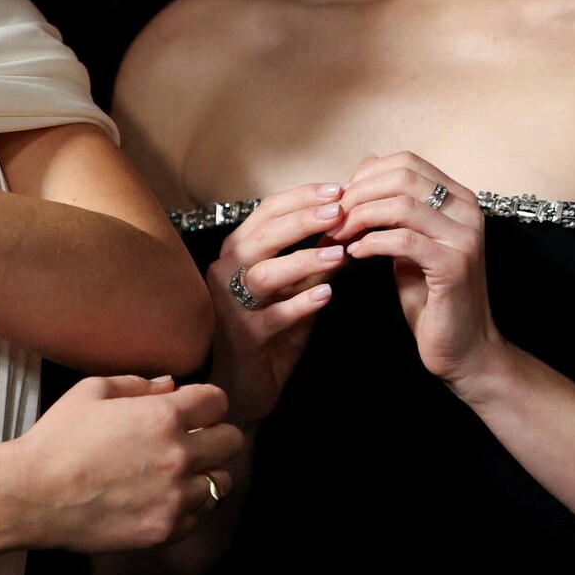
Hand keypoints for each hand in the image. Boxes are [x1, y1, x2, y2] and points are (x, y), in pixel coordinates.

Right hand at [17, 375, 242, 552]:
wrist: (35, 496)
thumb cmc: (58, 439)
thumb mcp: (91, 392)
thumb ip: (138, 384)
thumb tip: (172, 386)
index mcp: (164, 416)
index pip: (218, 402)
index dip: (205, 402)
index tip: (193, 408)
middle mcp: (179, 456)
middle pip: (232, 442)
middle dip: (215, 435)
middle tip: (192, 439)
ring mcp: (176, 497)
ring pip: (221, 483)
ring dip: (205, 473)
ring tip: (178, 473)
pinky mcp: (166, 530)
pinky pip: (199, 515)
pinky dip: (188, 506)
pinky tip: (163, 497)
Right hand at [205, 183, 347, 423]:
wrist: (245, 385)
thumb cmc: (269, 331)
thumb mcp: (296, 289)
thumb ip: (316, 261)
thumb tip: (349, 227)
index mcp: (238, 251)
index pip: (268, 211)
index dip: (303, 197)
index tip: (339, 189)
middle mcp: (226, 271)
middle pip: (263, 235)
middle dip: (304, 219)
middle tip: (341, 211)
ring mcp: (230, 304)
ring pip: (264, 273)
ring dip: (304, 260)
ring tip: (340, 254)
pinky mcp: (243, 336)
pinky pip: (272, 316)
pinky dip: (300, 304)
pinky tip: (326, 296)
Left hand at [325, 152, 507, 384]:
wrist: (462, 347)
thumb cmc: (430, 294)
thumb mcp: (407, 241)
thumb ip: (392, 205)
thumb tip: (365, 163)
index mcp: (458, 198)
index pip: (406, 162)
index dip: (366, 176)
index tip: (339, 201)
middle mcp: (467, 210)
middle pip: (402, 177)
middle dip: (357, 195)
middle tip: (330, 219)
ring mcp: (464, 237)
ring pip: (400, 205)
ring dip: (359, 218)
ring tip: (337, 237)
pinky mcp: (454, 265)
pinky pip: (403, 240)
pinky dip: (371, 243)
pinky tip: (354, 254)